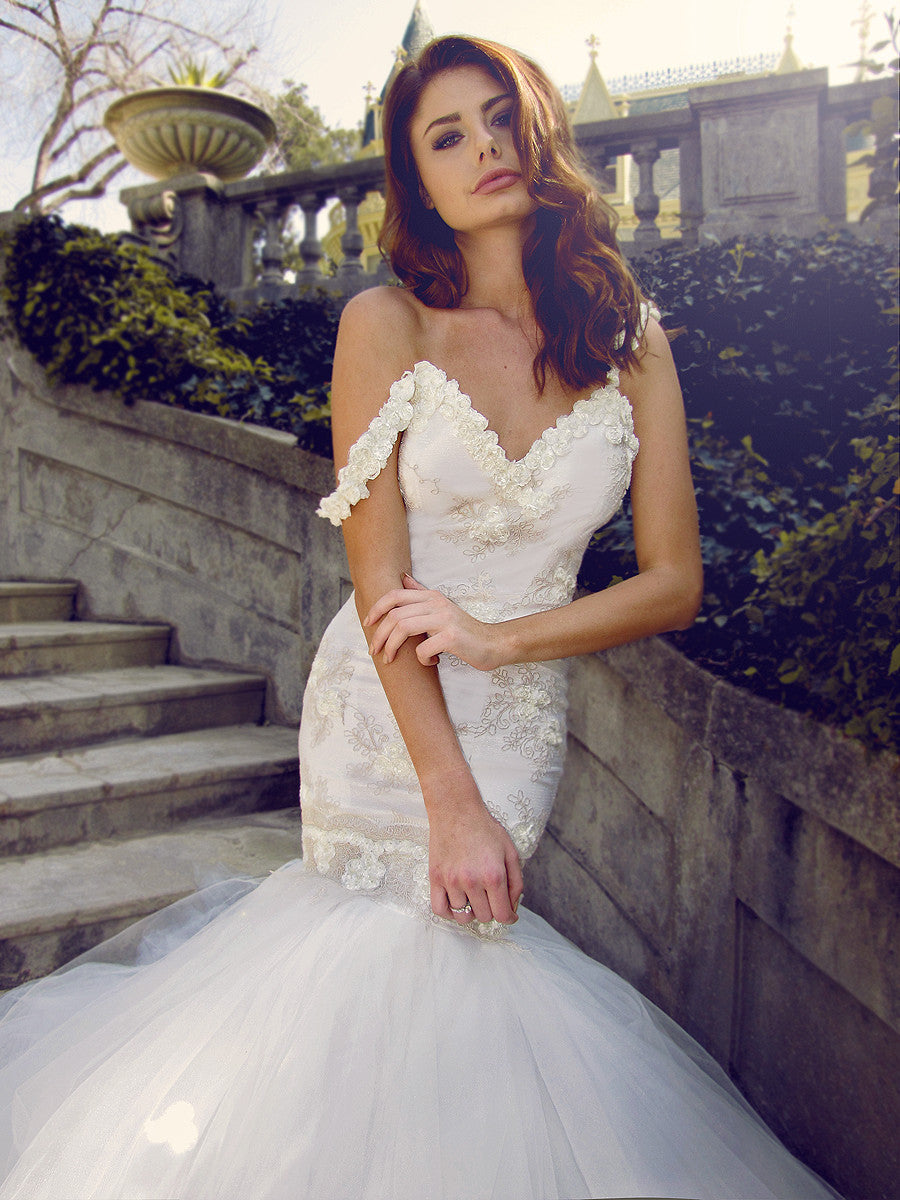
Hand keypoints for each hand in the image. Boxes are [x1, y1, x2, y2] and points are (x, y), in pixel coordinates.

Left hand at [364, 574, 501, 670]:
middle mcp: (437, 604)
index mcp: (432, 597)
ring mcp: (444, 620)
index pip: (395, 595)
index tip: (367, 623)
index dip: (376, 608)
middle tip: (374, 651)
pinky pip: (423, 649)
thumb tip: (403, 578)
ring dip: (391, 647)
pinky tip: (430, 662)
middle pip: (395, 615)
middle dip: (379, 635)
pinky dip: (421, 659)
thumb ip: (421, 594)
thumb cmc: (465, 630)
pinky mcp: (451, 638)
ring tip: (390, 659)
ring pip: (403, 628)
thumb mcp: (442, 607)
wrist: (493, 643)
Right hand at [424, 772, 523, 926]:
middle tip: (491, 897)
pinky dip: (450, 912)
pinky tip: (457, 903)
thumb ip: (516, 882)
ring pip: (463, 916)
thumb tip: (512, 908)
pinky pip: (440, 909)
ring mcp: (451, 881)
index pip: (502, 915)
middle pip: (484, 917)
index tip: (509, 915)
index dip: (509, 918)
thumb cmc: (485, 828)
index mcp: (493, 875)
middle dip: (491, 910)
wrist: (456, 810)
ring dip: (472, 911)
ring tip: (474, 897)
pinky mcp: (435, 878)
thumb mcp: (510, 851)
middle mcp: (472, 881)